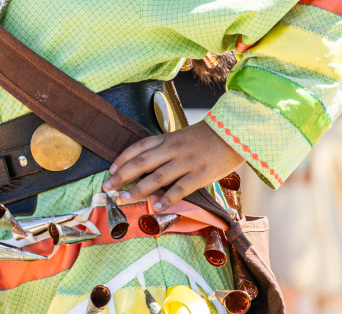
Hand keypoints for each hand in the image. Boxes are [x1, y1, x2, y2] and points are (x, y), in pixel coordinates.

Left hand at [101, 120, 243, 211]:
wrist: (234, 133)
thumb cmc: (207, 137)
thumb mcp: (181, 137)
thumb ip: (165, 149)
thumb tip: (146, 164)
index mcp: (167, 139)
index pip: (139, 148)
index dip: (122, 159)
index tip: (111, 171)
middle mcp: (173, 150)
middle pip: (141, 163)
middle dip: (122, 177)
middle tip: (107, 188)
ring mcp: (186, 163)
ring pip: (157, 177)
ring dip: (138, 190)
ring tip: (124, 199)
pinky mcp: (200, 175)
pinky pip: (180, 188)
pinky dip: (167, 199)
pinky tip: (156, 207)